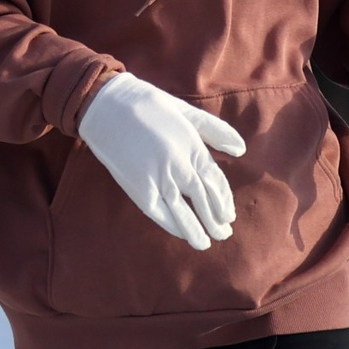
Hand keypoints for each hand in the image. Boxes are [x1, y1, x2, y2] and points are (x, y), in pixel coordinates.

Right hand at [77, 72, 245, 249]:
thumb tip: (241, 149)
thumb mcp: (186, 112)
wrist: (107, 106)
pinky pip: (161, 213)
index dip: (224, 201)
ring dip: (197, 231)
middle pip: (204, 200)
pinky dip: (173, 226)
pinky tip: (182, 235)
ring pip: (184, 213)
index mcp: (193, 146)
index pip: (216, 181)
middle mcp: (180, 165)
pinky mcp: (139, 188)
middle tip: (224, 234)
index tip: (229, 216)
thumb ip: (215, 130)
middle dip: (216, 221)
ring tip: (205, 243)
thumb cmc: (148, 105)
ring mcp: (159, 178)